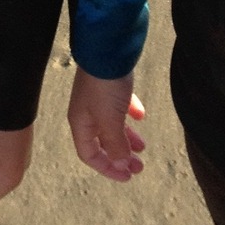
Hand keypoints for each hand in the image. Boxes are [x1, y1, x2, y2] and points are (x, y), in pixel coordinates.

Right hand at [67, 66, 145, 181]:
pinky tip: (141, 116)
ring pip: (112, 126)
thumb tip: (120, 164)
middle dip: (120, 156)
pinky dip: (130, 114)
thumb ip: (115, 144)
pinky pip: (120, 106)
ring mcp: (98, 99)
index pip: (90, 154)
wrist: (108, 47)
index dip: (108, 168)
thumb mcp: (110, 120)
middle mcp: (87, 113)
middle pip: (102, 142)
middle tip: (139, 166)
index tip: (128, 176)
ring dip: (127, 138)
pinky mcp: (110, 86)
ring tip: (143, 147)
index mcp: (81, 123)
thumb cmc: (104, 85)